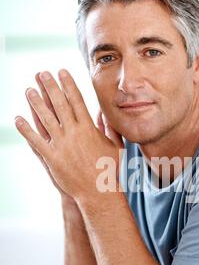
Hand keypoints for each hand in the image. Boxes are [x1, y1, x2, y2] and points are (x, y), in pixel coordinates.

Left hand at [15, 69, 123, 201]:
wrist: (99, 192)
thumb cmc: (109, 170)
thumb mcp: (114, 146)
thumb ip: (108, 128)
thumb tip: (102, 112)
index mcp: (88, 129)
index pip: (76, 100)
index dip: (68, 84)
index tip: (62, 72)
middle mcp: (73, 134)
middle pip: (59, 105)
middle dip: (50, 87)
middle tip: (42, 73)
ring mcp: (61, 146)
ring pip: (45, 119)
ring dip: (35, 103)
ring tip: (29, 90)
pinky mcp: (52, 158)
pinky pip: (36, 141)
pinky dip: (26, 130)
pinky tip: (18, 119)